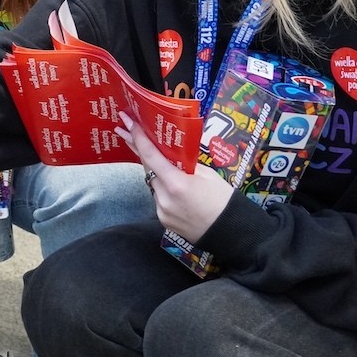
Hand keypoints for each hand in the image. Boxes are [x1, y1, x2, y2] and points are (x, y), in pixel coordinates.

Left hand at [115, 111, 233, 242]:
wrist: (230, 233)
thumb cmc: (223, 201)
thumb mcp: (208, 174)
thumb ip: (186, 164)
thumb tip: (173, 155)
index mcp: (176, 184)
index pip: (150, 156)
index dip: (138, 138)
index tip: (128, 123)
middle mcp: (164, 198)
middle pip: (147, 169)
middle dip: (139, 150)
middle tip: (126, 132)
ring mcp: (162, 211)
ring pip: (152, 184)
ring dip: (153, 171)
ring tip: (154, 158)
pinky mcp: (163, 220)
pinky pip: (158, 198)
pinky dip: (162, 188)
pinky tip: (171, 185)